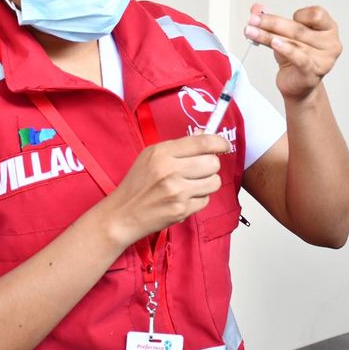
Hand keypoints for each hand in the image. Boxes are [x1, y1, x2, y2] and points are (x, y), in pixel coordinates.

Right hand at [104, 133, 229, 244]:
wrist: (123, 213)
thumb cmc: (137, 183)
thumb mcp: (151, 156)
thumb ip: (179, 147)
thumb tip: (204, 136)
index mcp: (162, 153)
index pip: (202, 142)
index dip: (219, 142)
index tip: (224, 145)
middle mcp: (171, 171)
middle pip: (213, 163)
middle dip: (210, 165)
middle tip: (200, 169)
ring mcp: (177, 192)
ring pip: (214, 182)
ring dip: (207, 183)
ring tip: (192, 184)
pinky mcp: (182, 210)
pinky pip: (205, 200)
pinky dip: (198, 199)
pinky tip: (184, 198)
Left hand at [244, 2, 342, 102]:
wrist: (297, 85)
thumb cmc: (295, 57)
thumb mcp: (284, 35)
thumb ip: (272, 21)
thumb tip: (256, 8)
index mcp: (329, 29)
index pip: (316, 14)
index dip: (299, 14)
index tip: (285, 19)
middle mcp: (331, 43)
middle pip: (299, 28)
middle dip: (272, 23)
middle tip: (253, 19)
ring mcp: (324, 59)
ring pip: (293, 42)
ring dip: (268, 36)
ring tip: (250, 31)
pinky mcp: (312, 72)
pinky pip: (299, 58)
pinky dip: (286, 49)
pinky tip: (274, 43)